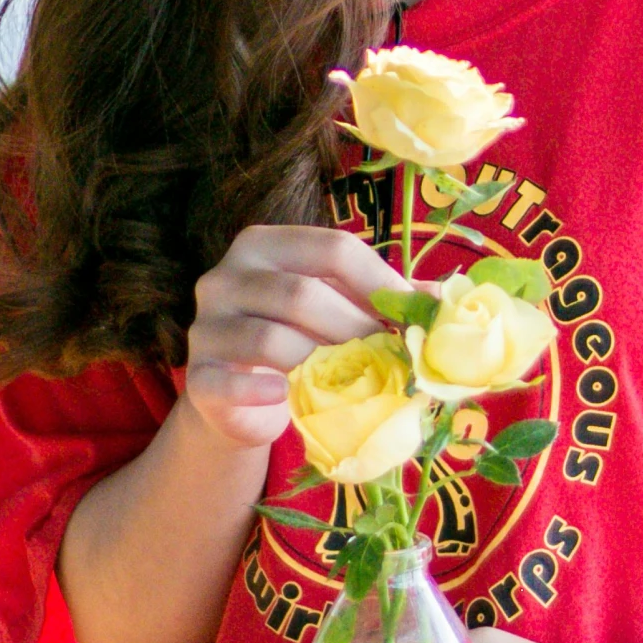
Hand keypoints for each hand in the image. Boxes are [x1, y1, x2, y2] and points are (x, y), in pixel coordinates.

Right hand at [184, 225, 407, 451]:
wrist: (238, 399)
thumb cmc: (297, 341)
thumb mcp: (335, 308)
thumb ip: (380, 298)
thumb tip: (443, 300)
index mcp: (265, 244)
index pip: (332, 247)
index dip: (380, 281)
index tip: (415, 316)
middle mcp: (226, 275)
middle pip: (302, 293)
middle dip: (357, 327)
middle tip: (393, 356)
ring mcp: (206, 325)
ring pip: (270, 339)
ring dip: (323, 363)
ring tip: (359, 380)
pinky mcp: (198, 377)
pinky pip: (229, 382)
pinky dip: (264, 392)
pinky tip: (288, 397)